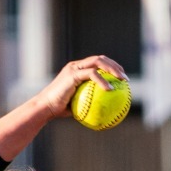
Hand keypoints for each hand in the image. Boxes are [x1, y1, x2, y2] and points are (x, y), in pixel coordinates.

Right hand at [0, 55, 127, 158]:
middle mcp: (76, 66)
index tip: (121, 77)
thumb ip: (89, 103)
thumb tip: (106, 111)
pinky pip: (92, 75)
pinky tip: (111, 89)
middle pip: (100, 58)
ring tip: (123, 80)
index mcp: (77, 70)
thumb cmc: (58, 110)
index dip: (110, 67)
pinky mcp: (73, 74)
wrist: (45, 108)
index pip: (96, 63)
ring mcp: (74, 68)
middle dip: (115, 65)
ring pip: (98, 62)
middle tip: (125, 78)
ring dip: (113, 69)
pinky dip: (103, 81)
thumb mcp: (77, 106)